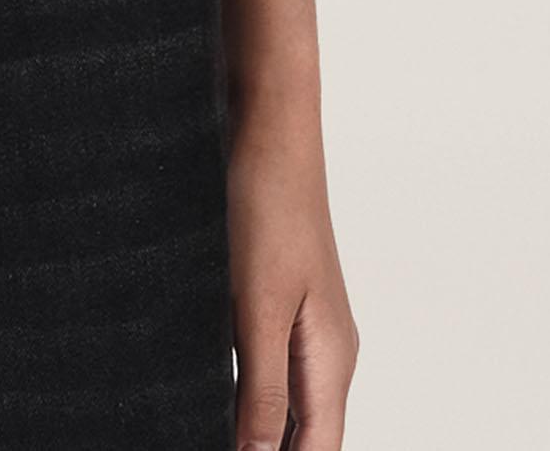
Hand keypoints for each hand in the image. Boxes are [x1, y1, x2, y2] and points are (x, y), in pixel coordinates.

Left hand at [227, 90, 359, 447]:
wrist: (269, 130)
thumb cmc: (269, 208)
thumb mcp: (258, 308)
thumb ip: (262, 389)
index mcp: (331, 360)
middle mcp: (327, 351)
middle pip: (308, 436)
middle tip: (220, 441)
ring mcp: (307, 327)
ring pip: (289, 406)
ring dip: (259, 430)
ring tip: (219, 431)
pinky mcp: (282, 303)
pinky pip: (272, 370)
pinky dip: (250, 396)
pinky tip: (218, 397)